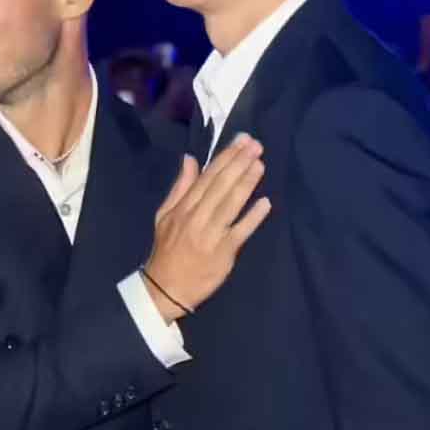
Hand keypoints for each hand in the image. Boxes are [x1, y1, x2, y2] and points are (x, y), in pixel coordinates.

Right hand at [144, 133, 270, 321]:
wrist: (165, 288)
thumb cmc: (167, 249)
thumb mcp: (164, 215)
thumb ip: (180, 187)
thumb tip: (191, 159)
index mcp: (183, 207)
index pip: (207, 177)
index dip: (225, 157)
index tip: (240, 141)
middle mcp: (197, 217)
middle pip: (221, 186)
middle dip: (239, 163)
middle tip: (256, 145)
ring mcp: (211, 235)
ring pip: (231, 204)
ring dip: (247, 183)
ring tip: (260, 164)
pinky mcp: (224, 253)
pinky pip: (240, 231)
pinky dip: (253, 217)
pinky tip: (265, 203)